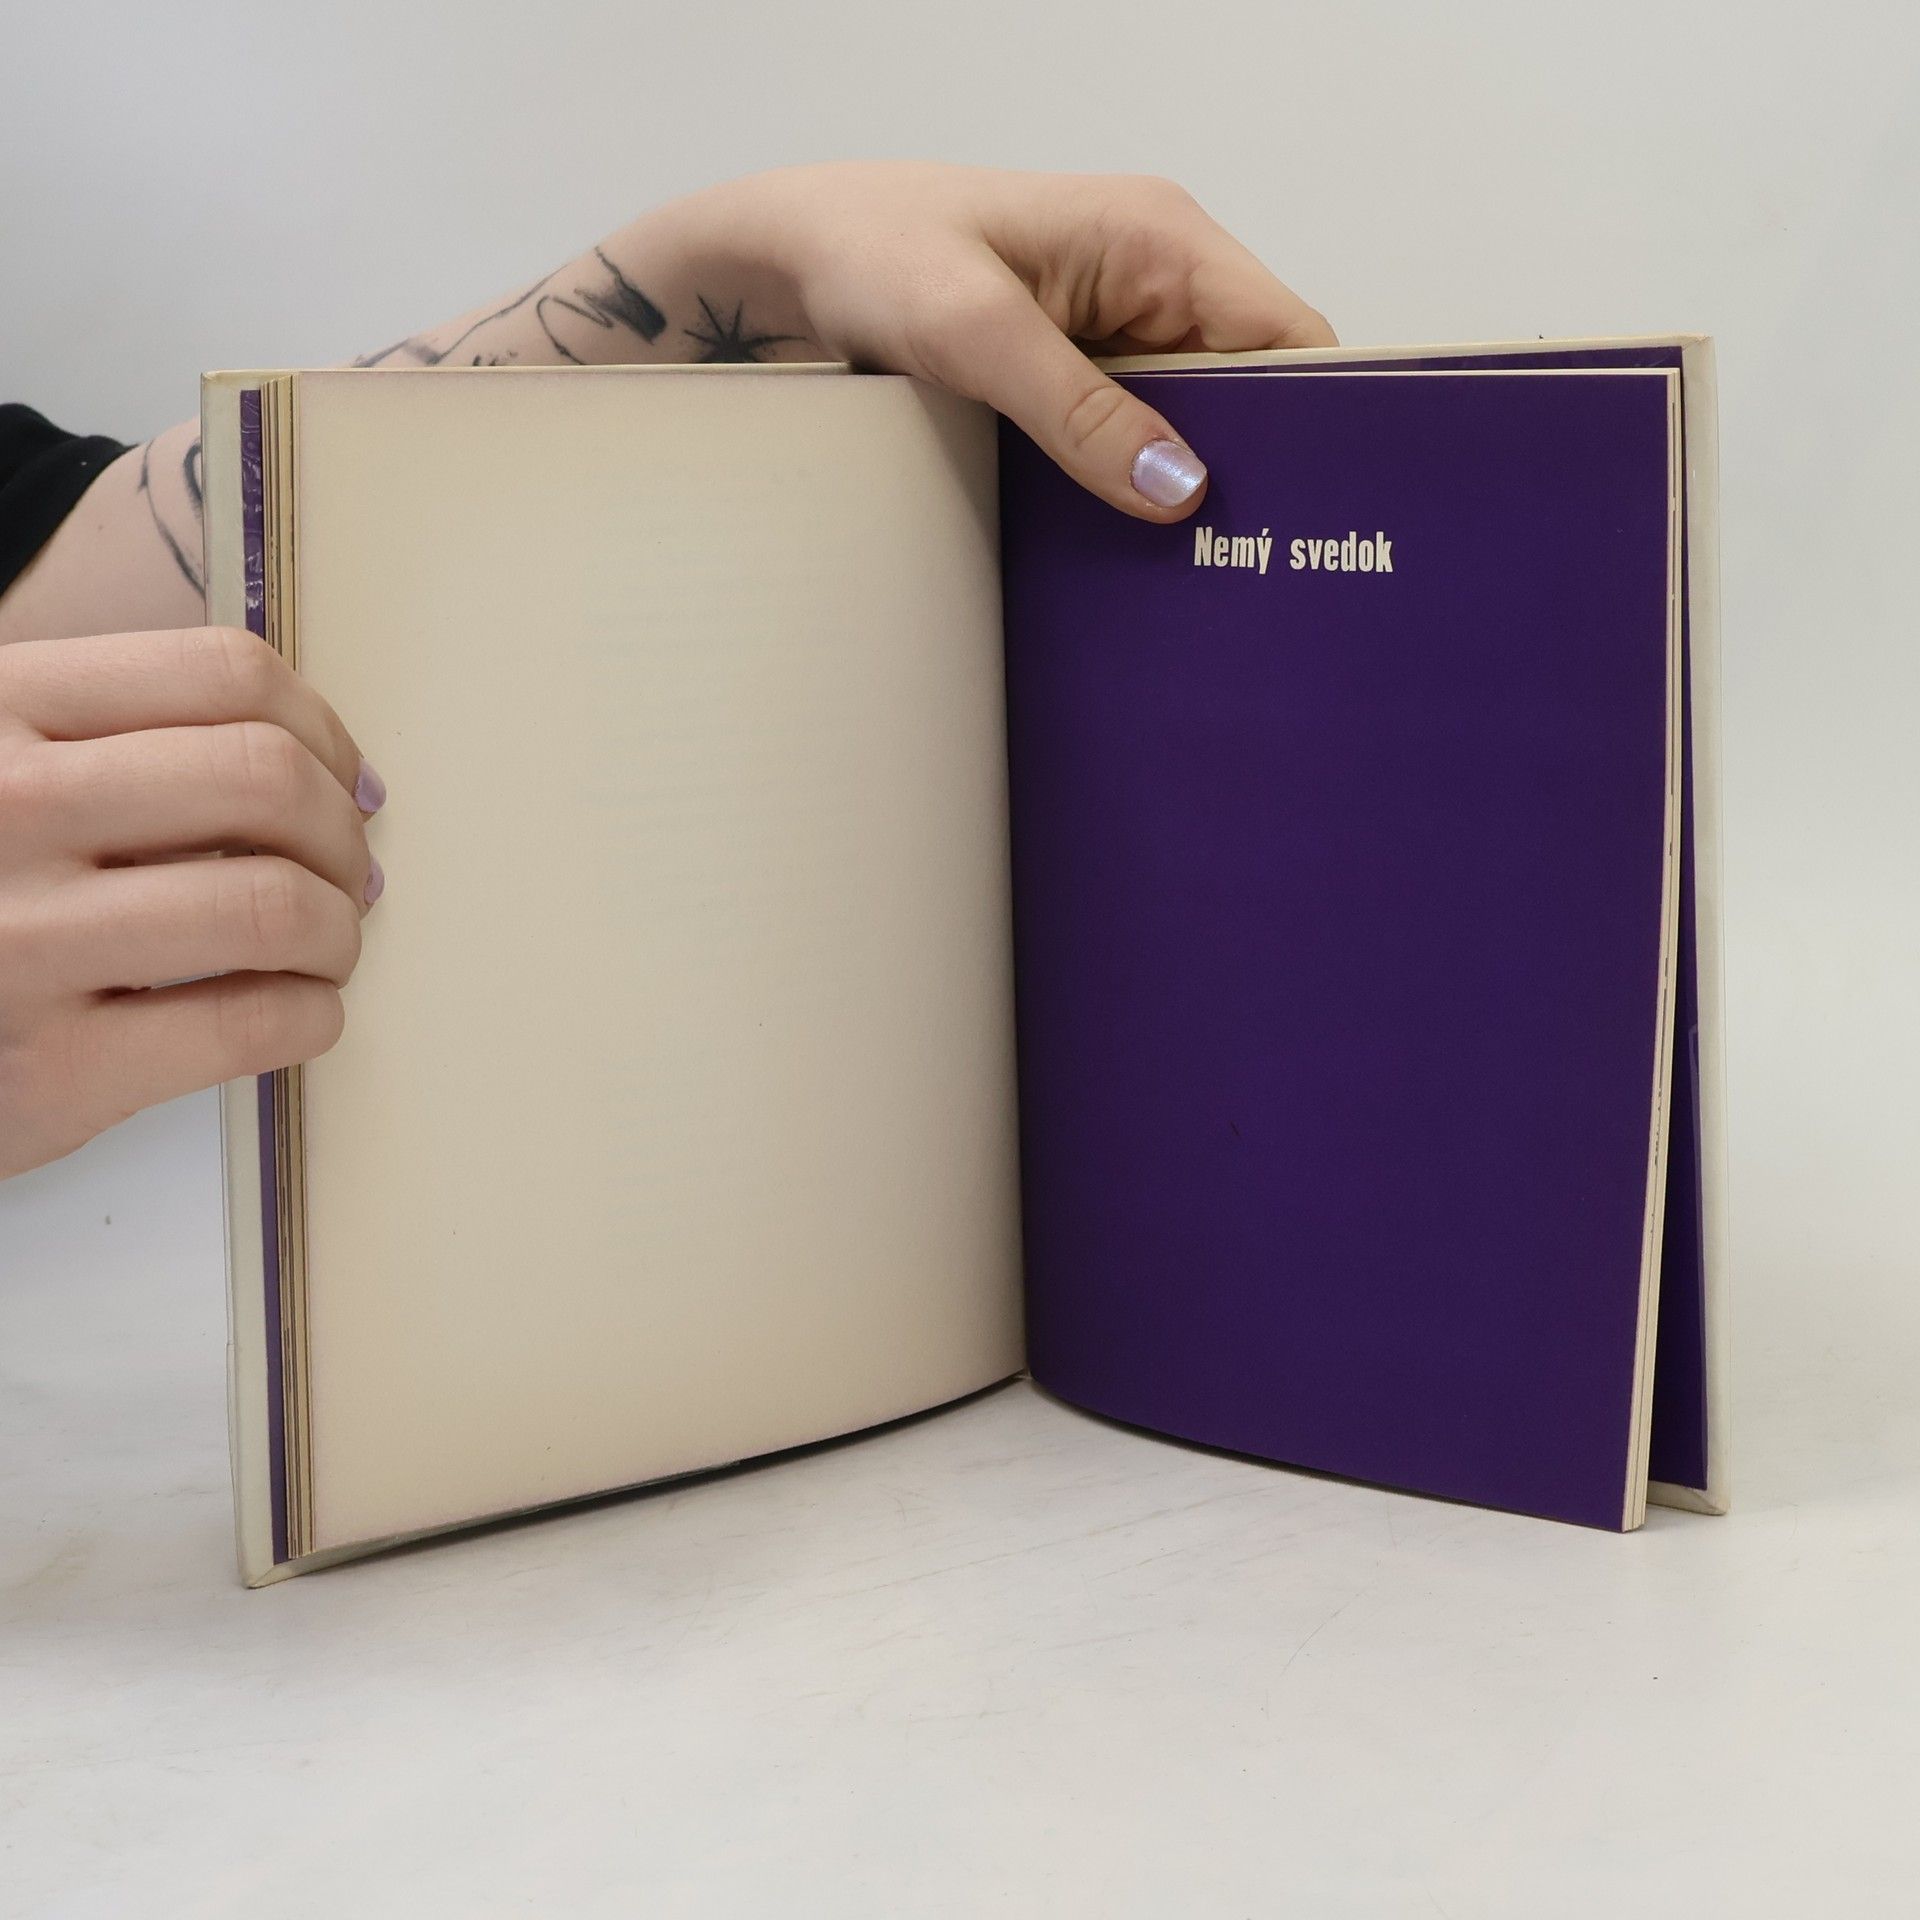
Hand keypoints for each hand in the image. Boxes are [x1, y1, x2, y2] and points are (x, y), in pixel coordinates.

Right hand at [0, 626, 382, 1178]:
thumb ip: (110, 737)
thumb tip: (317, 762)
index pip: (224, 673)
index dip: (322, 731)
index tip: (345, 780)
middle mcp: (5, 811)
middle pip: (267, 782)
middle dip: (341, 833)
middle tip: (346, 874)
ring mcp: (22, 942)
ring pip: (274, 905)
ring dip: (338, 931)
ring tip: (324, 948)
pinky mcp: (54, 1068)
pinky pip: (252, 1022)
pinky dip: (313, 1016)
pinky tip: (297, 1012)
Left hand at [714, 163, 1336, 518]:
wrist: (782, 259)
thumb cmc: (868, 252)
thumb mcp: (972, 333)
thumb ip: (1078, 411)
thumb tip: (1178, 488)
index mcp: (1157, 237)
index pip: (1286, 334)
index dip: (1314, 420)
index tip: (1308, 513)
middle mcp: (1152, 276)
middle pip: (1251, 386)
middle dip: (1251, 467)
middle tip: (1244, 565)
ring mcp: (1114, 326)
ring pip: (1194, 420)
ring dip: (1184, 485)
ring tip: (1190, 570)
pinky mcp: (1074, 369)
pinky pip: (1134, 432)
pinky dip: (1133, 484)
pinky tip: (1126, 544)